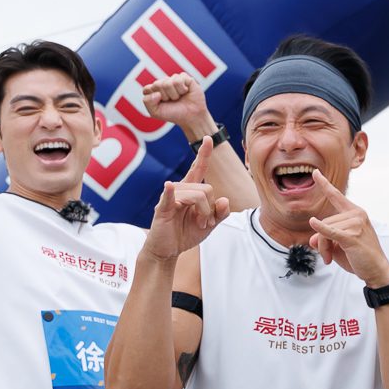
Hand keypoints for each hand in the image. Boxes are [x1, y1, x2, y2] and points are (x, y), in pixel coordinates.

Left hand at [141, 72, 213, 139]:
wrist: (191, 117)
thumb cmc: (173, 114)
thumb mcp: (155, 112)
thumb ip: (147, 101)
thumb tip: (156, 92)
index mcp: (155, 90)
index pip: (147, 89)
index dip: (154, 99)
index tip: (162, 104)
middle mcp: (164, 83)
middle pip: (157, 84)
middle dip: (165, 96)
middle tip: (172, 101)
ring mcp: (174, 79)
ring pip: (168, 82)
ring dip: (174, 94)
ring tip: (179, 97)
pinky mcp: (185, 78)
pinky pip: (178, 80)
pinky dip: (182, 89)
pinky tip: (185, 92)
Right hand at [143, 137, 230, 260]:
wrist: (168, 250)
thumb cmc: (186, 233)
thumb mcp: (209, 225)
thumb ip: (219, 213)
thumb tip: (225, 200)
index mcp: (192, 191)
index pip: (198, 169)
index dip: (204, 154)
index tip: (209, 138)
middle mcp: (181, 191)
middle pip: (206, 189)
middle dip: (211, 209)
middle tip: (206, 223)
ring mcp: (171, 198)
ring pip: (197, 195)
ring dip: (204, 214)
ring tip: (200, 226)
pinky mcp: (163, 209)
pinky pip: (168, 197)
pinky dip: (170, 193)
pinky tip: (169, 187)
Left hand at [307, 170, 388, 286]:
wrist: (377, 271)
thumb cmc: (360, 257)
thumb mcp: (339, 245)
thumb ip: (325, 238)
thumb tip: (311, 239)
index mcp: (355, 213)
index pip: (337, 196)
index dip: (324, 184)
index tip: (315, 173)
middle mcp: (357, 215)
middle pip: (325, 221)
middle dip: (321, 241)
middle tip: (326, 257)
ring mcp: (356, 225)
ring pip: (325, 231)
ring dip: (323, 248)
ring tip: (329, 259)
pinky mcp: (352, 237)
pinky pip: (331, 232)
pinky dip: (321, 229)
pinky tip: (313, 223)